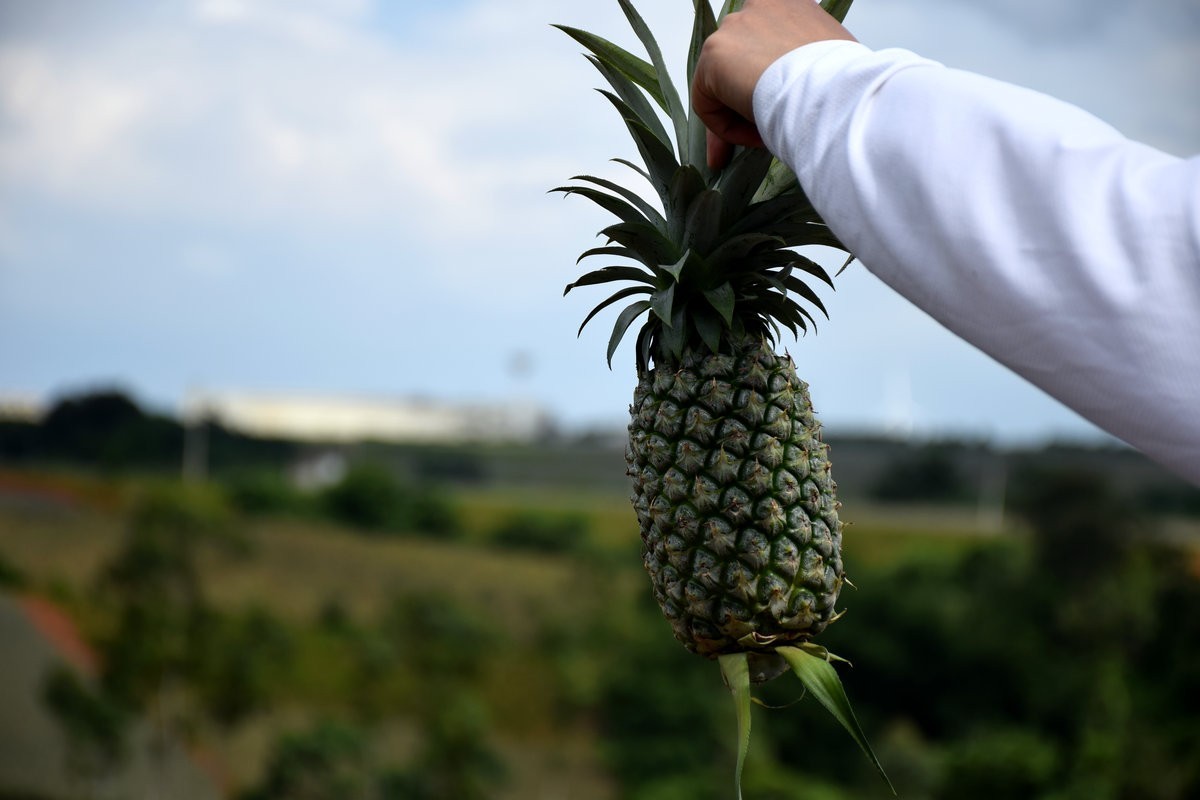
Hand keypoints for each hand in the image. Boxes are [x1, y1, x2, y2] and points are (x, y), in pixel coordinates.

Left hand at [691, 0, 854, 168]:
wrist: (833, 93)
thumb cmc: (844, 83)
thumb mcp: (830, 66)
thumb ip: (805, 70)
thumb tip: (796, 93)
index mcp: (791, 5)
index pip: (766, 46)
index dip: (770, 85)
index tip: (781, 112)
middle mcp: (759, 5)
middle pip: (740, 64)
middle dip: (745, 104)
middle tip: (764, 135)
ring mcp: (734, 27)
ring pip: (722, 85)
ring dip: (741, 117)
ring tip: (769, 136)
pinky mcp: (713, 55)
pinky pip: (707, 103)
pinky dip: (726, 128)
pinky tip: (756, 135)